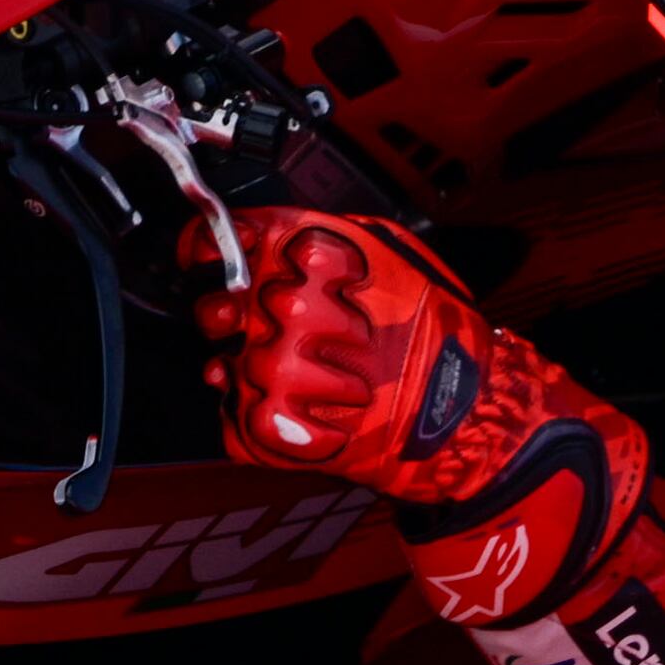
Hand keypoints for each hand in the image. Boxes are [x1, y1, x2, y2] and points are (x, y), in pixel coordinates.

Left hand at [193, 207, 651, 630]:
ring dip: (262, 372)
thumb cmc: (435, 334)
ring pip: (232, 362)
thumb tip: (267, 238)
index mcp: (314, 252)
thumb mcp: (389, 252)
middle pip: (229, 302)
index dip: (208, 246)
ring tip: (314, 381)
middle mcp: (286, 305)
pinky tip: (303, 413)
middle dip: (248, 318)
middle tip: (286, 333)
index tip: (200, 254)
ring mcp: (273, 367)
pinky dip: (263, 419)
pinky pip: (236, 416)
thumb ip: (324, 238)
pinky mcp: (269, 425)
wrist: (464, 414)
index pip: (233, 238)